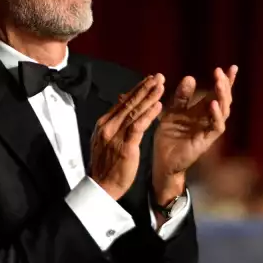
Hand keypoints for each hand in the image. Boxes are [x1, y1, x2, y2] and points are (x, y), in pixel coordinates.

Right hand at [89, 75, 164, 199]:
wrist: (101, 186)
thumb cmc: (105, 165)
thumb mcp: (105, 140)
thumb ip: (113, 125)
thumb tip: (121, 109)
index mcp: (103, 124)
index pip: (122, 103)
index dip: (136, 90)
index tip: (148, 80)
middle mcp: (108, 126)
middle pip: (129, 103)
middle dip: (145, 88)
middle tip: (158, 76)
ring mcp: (116, 136)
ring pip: (135, 112)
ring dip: (149, 97)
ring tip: (161, 85)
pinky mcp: (126, 146)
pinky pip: (139, 126)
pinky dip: (149, 115)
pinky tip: (158, 105)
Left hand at [152, 65, 236, 203]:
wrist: (162, 160)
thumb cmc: (168, 136)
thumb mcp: (172, 111)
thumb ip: (181, 97)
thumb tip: (190, 77)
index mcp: (202, 110)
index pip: (217, 93)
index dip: (225, 81)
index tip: (231, 67)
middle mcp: (209, 118)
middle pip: (223, 99)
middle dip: (224, 85)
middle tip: (221, 72)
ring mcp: (209, 129)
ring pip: (224, 111)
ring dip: (222, 96)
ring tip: (219, 83)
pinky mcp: (206, 140)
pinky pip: (216, 126)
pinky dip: (216, 115)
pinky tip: (213, 104)